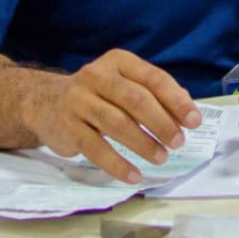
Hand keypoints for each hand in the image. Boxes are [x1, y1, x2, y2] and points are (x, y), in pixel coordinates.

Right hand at [22, 49, 200, 183]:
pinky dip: (117, 164)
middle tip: (179, 142)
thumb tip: (188, 114)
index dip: (176, 101)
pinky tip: (134, 175)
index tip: (194, 121)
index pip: (153, 79)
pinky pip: (95, 148)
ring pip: (116, 123)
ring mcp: (78, 101)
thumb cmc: (99, 94)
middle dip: (162, 123)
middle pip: (135, 100)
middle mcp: (96, 76)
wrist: (43, 102)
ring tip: (162, 158)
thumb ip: (157, 96)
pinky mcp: (66, 127)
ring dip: (143, 144)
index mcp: (119, 62)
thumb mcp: (126, 85)